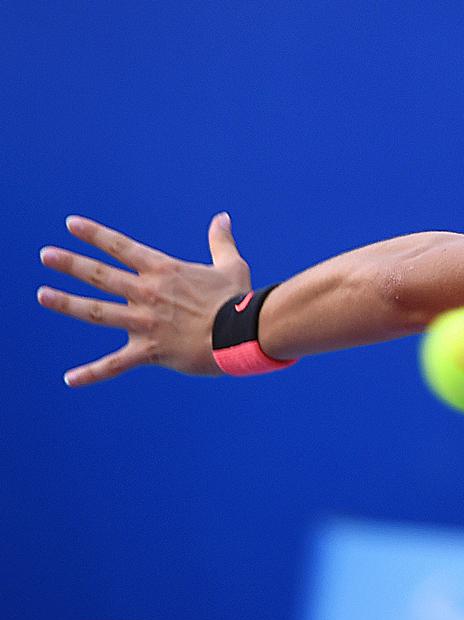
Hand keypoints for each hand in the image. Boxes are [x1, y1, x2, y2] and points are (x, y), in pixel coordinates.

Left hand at [37, 213, 252, 386]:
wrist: (243, 334)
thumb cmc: (239, 300)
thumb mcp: (231, 266)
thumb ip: (220, 242)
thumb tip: (223, 217)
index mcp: (164, 271)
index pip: (121, 247)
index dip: (95, 234)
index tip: (70, 225)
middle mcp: (147, 293)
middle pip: (100, 275)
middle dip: (71, 264)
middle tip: (46, 255)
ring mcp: (145, 322)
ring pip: (98, 312)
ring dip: (67, 303)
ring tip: (43, 294)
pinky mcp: (150, 351)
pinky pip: (115, 364)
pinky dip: (92, 373)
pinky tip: (69, 379)